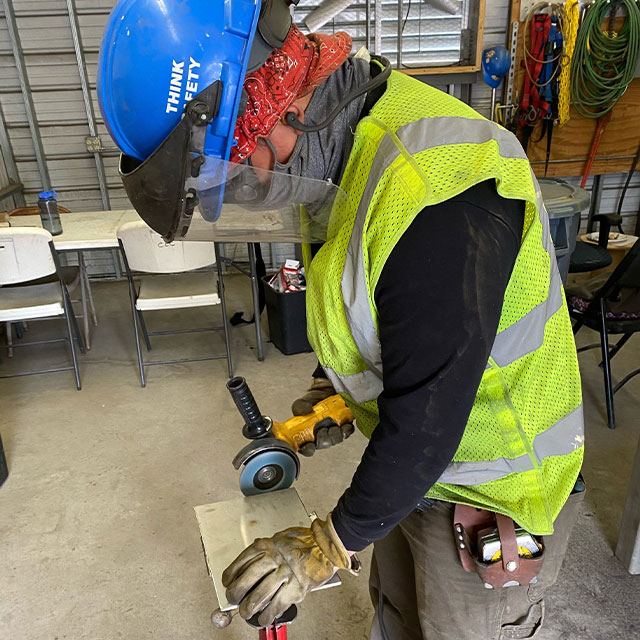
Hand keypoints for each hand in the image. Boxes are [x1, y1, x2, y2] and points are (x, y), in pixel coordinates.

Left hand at [222, 513, 358, 626]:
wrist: (327, 545)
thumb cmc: (305, 541)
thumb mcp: (280, 538)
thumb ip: (266, 550)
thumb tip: (249, 565)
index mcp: (269, 545)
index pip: (243, 560)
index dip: (231, 574)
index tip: (228, 582)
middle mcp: (275, 558)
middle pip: (247, 579)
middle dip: (236, 593)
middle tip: (234, 599)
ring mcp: (285, 573)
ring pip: (259, 594)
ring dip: (249, 607)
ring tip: (246, 612)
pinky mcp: (296, 588)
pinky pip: (276, 605)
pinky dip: (268, 614)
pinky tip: (264, 617)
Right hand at [292, 378, 354, 456]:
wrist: (329, 388)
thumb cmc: (314, 398)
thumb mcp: (303, 401)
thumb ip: (300, 406)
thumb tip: (305, 411)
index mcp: (308, 433)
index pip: (306, 447)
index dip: (308, 449)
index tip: (310, 446)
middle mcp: (321, 434)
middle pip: (323, 444)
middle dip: (324, 440)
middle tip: (323, 431)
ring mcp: (333, 430)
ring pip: (336, 439)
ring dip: (336, 435)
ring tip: (335, 426)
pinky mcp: (345, 425)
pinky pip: (347, 431)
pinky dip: (347, 429)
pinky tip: (345, 424)